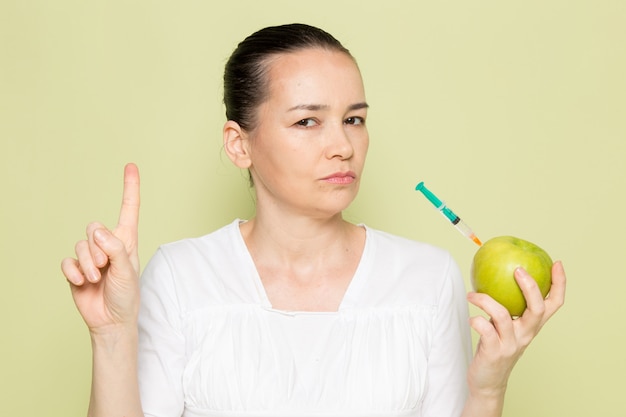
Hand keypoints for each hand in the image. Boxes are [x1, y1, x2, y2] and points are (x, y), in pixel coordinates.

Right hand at [61, 163, 140, 330]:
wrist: (111, 320)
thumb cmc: (126, 295)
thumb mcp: (127, 271)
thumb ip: (115, 248)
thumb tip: (97, 230)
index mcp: (127, 241)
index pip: (129, 209)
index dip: (130, 187)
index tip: (131, 166)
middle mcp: (108, 244)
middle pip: (93, 228)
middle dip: (98, 250)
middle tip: (107, 269)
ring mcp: (90, 256)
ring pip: (80, 246)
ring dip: (89, 265)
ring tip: (99, 279)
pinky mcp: (76, 269)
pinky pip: (68, 261)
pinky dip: (75, 273)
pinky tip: (83, 283)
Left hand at [465, 261, 565, 395]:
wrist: (488, 382)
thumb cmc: (495, 348)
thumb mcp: (506, 326)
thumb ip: (506, 307)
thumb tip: (496, 277)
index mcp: (532, 326)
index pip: (554, 304)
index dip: (559, 284)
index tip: (556, 264)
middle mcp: (526, 334)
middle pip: (537, 308)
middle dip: (530, 286)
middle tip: (517, 269)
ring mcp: (511, 344)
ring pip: (503, 315)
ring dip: (485, 300)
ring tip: (472, 295)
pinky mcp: (494, 352)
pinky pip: (484, 329)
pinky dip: (476, 320)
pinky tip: (470, 317)